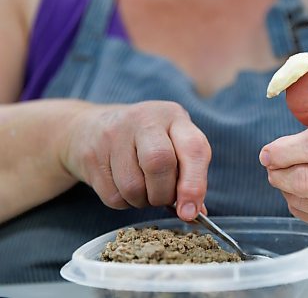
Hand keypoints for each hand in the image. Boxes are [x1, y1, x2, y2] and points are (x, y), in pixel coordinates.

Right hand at [61, 101, 210, 220]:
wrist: (90, 127)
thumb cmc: (145, 141)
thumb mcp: (173, 144)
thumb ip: (189, 175)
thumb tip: (196, 212)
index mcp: (174, 117)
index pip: (194, 148)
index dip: (194, 185)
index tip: (190, 212)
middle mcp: (145, 120)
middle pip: (159, 164)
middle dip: (164, 194)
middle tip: (163, 198)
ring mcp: (114, 135)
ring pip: (133, 186)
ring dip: (142, 201)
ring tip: (143, 189)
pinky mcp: (92, 155)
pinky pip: (113, 196)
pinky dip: (124, 202)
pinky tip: (123, 187)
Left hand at [259, 72, 307, 232]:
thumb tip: (291, 80)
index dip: (285, 151)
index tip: (267, 152)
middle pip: (307, 181)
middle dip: (278, 173)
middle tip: (272, 164)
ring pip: (304, 201)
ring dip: (284, 188)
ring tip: (288, 173)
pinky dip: (295, 203)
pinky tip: (301, 190)